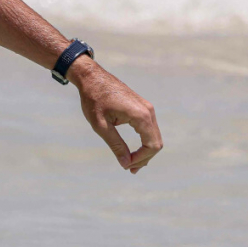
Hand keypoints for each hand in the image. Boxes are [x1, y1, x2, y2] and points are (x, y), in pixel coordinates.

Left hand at [69, 57, 162, 173]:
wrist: (91, 77)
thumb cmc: (93, 99)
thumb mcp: (101, 126)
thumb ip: (116, 145)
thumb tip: (126, 163)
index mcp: (140, 116)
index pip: (152, 145)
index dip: (141, 159)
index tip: (127, 165)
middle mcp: (148, 111)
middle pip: (156, 142)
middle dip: (144, 158)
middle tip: (130, 169)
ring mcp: (147, 108)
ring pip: (153, 136)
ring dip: (144, 151)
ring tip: (130, 163)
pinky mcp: (142, 107)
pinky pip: (148, 128)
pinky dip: (143, 141)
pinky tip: (132, 151)